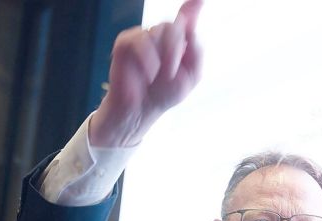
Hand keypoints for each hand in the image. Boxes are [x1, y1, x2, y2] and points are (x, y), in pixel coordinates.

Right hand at [90, 0, 203, 146]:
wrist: (142, 110)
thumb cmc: (165, 93)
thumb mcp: (191, 75)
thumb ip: (196, 50)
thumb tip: (191, 27)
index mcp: (179, 41)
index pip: (187, 18)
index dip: (192, 7)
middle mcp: (161, 35)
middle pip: (174, 26)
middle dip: (176, 50)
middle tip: (172, 72)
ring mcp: (142, 37)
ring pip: (158, 31)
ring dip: (162, 57)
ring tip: (158, 76)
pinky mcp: (125, 44)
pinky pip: (138, 40)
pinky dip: (146, 59)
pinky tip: (147, 74)